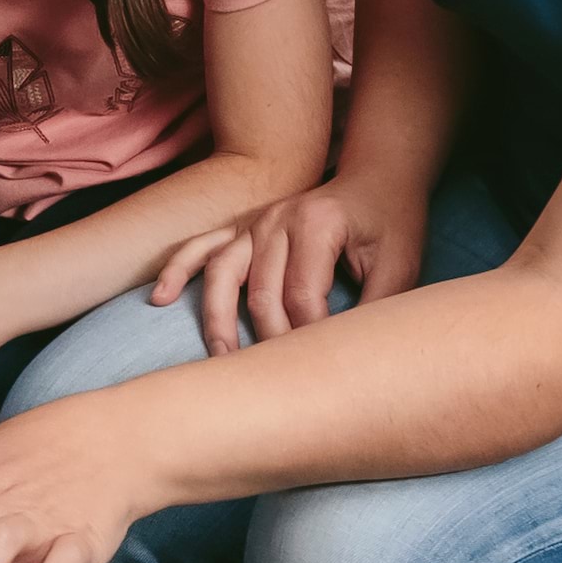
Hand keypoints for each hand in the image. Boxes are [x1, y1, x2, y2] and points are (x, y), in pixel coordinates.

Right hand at [148, 174, 422, 351]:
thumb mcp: (400, 264)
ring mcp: (255, 220)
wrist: (377, 180)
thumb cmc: (391, 225)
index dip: (309, 338)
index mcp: (317, 223)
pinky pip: (201, 247)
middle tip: (277, 382)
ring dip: (218, 319)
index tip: (318, 370)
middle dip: (267, 341)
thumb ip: (378, 307)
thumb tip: (354, 356)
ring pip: (223, 273)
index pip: (303, 296)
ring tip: (220, 359)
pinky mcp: (241, 227)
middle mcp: (278, 218)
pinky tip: (161, 297)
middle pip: (261, 292)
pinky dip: (178, 270)